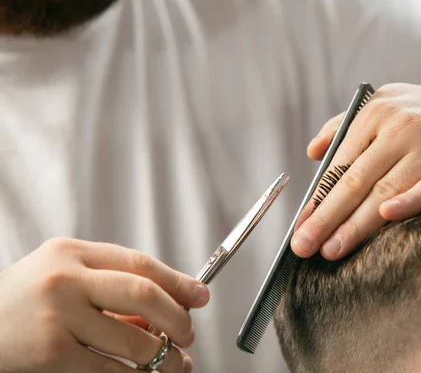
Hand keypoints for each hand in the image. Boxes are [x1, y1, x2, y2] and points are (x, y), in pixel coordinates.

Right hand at [0, 238, 209, 372]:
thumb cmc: (26, 301)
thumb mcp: (65, 277)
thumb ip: (110, 286)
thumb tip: (167, 309)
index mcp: (72, 253)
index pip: (140, 263)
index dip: (177, 281)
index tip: (201, 295)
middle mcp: (65, 279)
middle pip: (142, 294)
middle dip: (176, 316)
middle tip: (188, 332)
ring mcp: (57, 315)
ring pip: (131, 338)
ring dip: (162, 355)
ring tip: (175, 363)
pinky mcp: (50, 352)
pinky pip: (108, 369)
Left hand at [291, 82, 420, 259]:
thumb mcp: (384, 104)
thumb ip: (344, 127)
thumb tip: (312, 153)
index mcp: (374, 113)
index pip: (339, 165)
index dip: (317, 200)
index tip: (299, 228)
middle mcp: (400, 125)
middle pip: (357, 180)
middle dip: (327, 217)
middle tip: (305, 246)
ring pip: (389, 188)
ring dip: (358, 222)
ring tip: (333, 249)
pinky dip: (411, 200)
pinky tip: (387, 217)